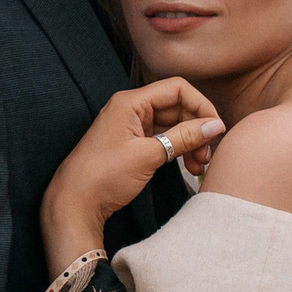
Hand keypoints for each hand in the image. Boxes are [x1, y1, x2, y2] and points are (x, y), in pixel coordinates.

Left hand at [39, 78, 225, 271]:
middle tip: (207, 155)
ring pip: (173, 125)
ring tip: (198, 166)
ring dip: (191, 142)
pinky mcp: (133, 144)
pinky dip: (179, 150)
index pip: (177, 89)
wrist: (75, 203)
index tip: (216, 129)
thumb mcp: (149, 155)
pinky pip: (164, 139)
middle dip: (197, 128)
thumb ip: (184, 137)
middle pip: (177, 106)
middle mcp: (131, 109)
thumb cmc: (103, 176)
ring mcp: (132, 127)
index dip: (201, 106)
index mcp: (130, 102)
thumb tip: (216, 125)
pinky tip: (188, 167)